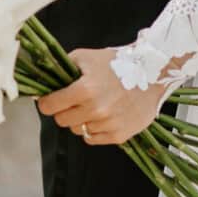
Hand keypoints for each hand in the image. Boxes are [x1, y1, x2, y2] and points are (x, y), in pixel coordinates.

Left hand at [36, 46, 166, 147]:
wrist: (154, 73)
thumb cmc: (119, 63)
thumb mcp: (87, 57)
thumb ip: (63, 68)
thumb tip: (43, 79)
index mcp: (85, 89)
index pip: (49, 106)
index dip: (47, 102)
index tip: (50, 100)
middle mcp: (96, 109)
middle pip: (61, 121)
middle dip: (64, 111)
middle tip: (75, 101)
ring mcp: (108, 124)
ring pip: (78, 130)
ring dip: (81, 120)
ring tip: (95, 106)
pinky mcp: (119, 135)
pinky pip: (93, 139)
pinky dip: (94, 129)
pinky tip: (103, 116)